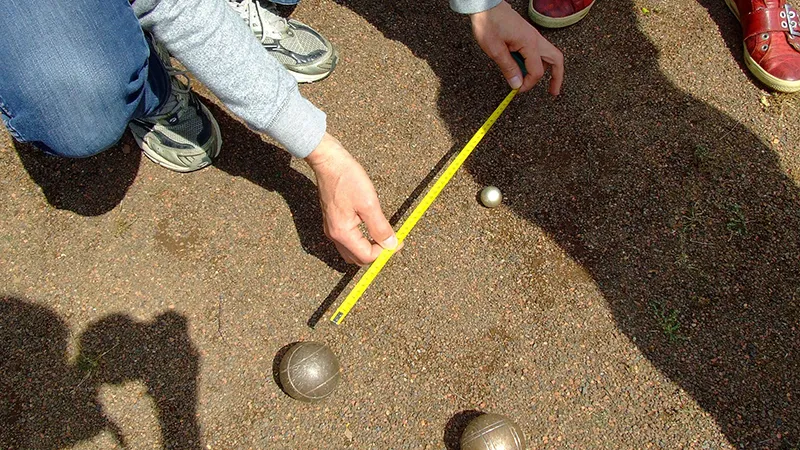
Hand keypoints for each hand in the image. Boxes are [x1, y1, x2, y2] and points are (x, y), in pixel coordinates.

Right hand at [305, 133, 397, 265]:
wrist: (328, 161)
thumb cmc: (347, 178)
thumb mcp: (369, 203)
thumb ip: (380, 227)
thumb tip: (390, 244)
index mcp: (342, 232)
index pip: (366, 256)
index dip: (385, 252)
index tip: (399, 241)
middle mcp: (334, 234)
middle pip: (357, 258)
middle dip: (376, 253)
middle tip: (392, 240)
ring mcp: (332, 228)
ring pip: (352, 251)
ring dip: (368, 248)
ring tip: (383, 236)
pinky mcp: (333, 221)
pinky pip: (348, 240)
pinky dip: (361, 240)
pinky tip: (371, 228)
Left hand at [469, 1, 563, 93]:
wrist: (486, 5)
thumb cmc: (489, 23)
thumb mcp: (495, 50)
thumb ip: (508, 68)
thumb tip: (517, 84)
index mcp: (529, 43)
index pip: (537, 71)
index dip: (528, 84)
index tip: (517, 90)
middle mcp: (535, 39)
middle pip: (556, 59)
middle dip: (557, 77)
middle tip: (553, 92)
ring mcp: (533, 36)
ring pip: (549, 55)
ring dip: (549, 69)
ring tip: (545, 83)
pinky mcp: (527, 35)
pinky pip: (539, 51)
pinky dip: (538, 62)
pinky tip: (528, 69)